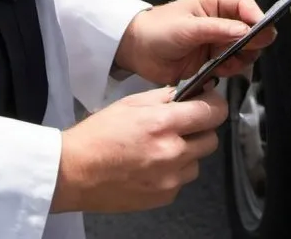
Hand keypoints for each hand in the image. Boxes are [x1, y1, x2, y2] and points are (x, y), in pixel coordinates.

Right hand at [50, 85, 226, 213]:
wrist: (76, 171)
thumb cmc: (97, 135)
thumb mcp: (129, 104)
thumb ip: (162, 98)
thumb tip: (187, 93)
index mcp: (162, 123)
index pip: (210, 112)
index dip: (214, 104)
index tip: (210, 102)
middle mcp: (172, 152)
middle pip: (211, 139)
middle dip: (201, 129)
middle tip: (182, 124)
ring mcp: (171, 178)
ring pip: (198, 161)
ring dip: (188, 152)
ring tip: (161, 146)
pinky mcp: (166, 196)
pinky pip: (182, 180)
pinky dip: (174, 170)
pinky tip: (151, 164)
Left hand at [114, 0, 276, 86]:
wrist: (137, 51)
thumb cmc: (159, 30)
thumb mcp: (187, 27)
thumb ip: (217, 29)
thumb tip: (247, 31)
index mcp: (214, 4)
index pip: (245, 5)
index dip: (257, 17)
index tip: (263, 32)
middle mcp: (221, 21)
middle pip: (251, 30)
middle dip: (252, 42)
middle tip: (243, 51)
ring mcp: (218, 42)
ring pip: (245, 50)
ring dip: (241, 59)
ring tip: (225, 62)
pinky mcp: (213, 62)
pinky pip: (233, 66)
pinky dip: (231, 70)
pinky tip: (218, 71)